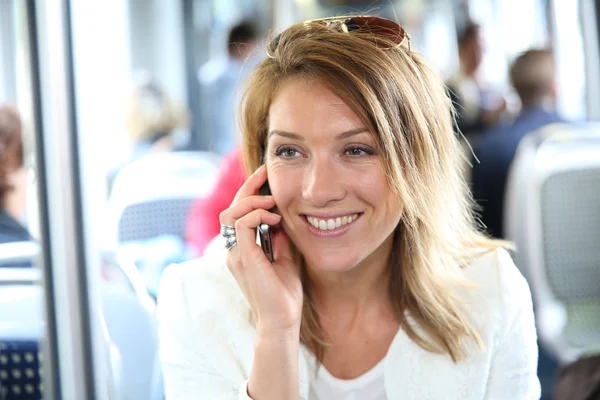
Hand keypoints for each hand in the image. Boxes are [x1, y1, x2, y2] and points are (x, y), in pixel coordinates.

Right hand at [220, 165, 302, 332]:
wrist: (283, 318)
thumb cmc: (284, 291)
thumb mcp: (284, 255)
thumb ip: (279, 235)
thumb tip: (281, 215)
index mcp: (241, 249)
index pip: (238, 213)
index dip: (249, 192)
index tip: (265, 177)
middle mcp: (233, 249)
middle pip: (231, 208)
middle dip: (248, 187)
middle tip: (265, 172)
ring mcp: (235, 253)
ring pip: (231, 213)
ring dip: (252, 200)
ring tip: (272, 200)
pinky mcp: (243, 257)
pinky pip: (241, 224)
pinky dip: (257, 214)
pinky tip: (275, 218)